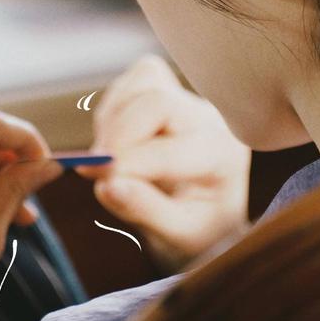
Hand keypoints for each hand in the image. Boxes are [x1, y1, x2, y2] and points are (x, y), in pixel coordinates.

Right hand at [76, 55, 251, 271]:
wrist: (210, 214)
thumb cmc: (200, 228)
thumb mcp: (181, 235)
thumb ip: (146, 211)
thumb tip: (106, 186)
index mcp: (223, 155)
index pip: (171, 148)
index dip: (129, 163)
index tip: (100, 182)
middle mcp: (209, 119)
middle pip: (156, 102)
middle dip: (118, 135)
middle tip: (96, 170)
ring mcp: (187, 99)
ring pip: (140, 85)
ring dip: (112, 122)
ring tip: (109, 162)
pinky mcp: (165, 90)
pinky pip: (129, 85)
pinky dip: (111, 112)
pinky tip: (114, 144)